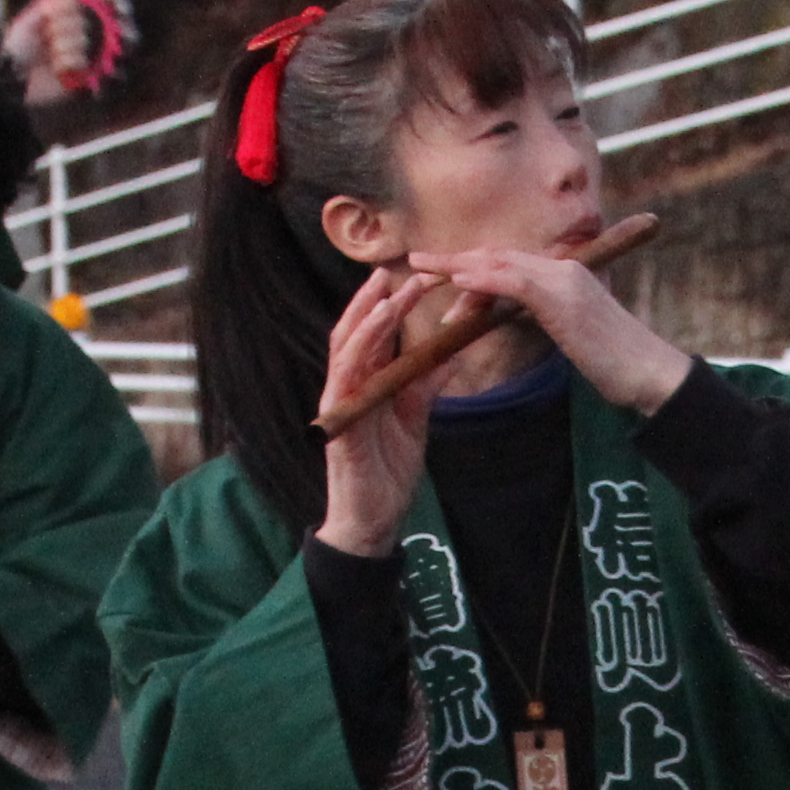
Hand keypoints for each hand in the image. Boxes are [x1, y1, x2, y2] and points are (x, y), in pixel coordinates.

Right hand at [308, 263, 467, 553]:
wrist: (375, 518)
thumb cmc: (388, 471)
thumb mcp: (416, 418)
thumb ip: (427, 384)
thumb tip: (450, 353)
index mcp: (367, 382)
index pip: (376, 333)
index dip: (394, 303)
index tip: (421, 279)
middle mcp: (349, 385)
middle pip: (357, 329)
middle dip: (377, 298)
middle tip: (404, 271)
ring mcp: (341, 400)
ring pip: (347, 346)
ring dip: (368, 315)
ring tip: (390, 290)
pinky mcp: (339, 420)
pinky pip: (346, 376)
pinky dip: (360, 348)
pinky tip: (377, 330)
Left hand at [403, 242, 688, 416]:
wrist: (650, 374)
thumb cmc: (616, 363)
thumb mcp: (575, 335)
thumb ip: (548, 319)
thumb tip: (519, 318)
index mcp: (564, 277)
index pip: (509, 263)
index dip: (471, 264)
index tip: (439, 270)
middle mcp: (564, 269)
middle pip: (499, 255)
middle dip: (456, 259)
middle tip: (417, 262)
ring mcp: (565, 280)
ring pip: (503, 263)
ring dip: (460, 265)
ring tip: (425, 269)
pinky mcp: (565, 298)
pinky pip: (516, 280)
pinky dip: (484, 278)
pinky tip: (459, 281)